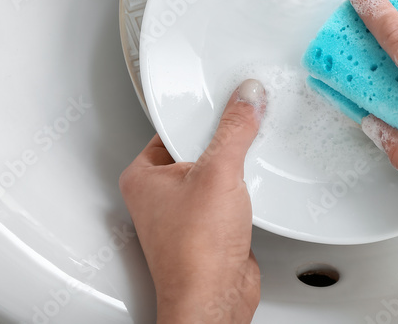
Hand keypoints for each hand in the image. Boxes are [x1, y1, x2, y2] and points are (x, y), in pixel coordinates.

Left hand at [119, 80, 265, 322]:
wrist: (215, 299)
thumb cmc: (194, 252)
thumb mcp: (218, 172)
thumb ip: (234, 130)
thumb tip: (244, 99)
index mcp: (142, 176)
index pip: (173, 127)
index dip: (201, 113)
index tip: (224, 100)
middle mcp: (159, 194)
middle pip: (197, 147)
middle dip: (222, 141)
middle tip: (241, 129)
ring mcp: (184, 212)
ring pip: (215, 172)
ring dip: (235, 167)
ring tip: (247, 163)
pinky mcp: (210, 227)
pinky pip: (229, 194)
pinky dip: (244, 189)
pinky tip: (255, 189)